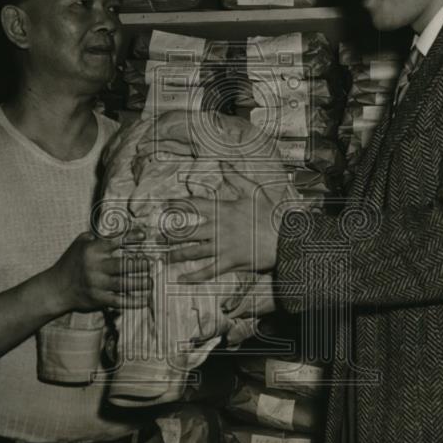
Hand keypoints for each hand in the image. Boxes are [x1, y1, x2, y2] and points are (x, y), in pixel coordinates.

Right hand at [47, 230, 151, 312]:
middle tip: (152, 264)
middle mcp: (95, 267)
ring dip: (141, 283)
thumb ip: (96, 237)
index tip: (143, 235)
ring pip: (125, 283)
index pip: (115, 241)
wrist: (56, 288)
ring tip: (151, 282)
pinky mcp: (98, 299)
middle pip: (124, 264)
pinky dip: (134, 301)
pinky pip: (120, 301)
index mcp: (92, 250)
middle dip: (140, 264)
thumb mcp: (79, 244)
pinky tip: (145, 300)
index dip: (131, 237)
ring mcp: (97, 284)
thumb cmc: (71, 263)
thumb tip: (116, 233)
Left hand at [165, 169, 283, 281]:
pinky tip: (181, 279)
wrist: (285, 238)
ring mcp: (222, 247)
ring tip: (164, 257)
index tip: (164, 204)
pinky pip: (207, 271)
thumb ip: (236, 177)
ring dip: (176, 255)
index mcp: (222, 210)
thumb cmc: (270, 214)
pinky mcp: (229, 262)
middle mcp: (218, 228)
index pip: (193, 204)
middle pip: (187, 231)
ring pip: (193, 251)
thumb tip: (222, 163)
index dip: (177, 203)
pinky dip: (193, 277)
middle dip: (170, 234)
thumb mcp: (254, 191)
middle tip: (158, 237)